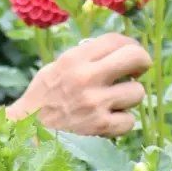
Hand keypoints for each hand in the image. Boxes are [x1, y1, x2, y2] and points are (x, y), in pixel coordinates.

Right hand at [11, 33, 150, 136]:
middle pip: (135, 58)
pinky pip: (130, 120)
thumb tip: (117, 52)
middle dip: (142, 63)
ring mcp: (95, 103)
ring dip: (128, 97)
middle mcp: (85, 77)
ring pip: (138, 92)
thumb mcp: (56, 68)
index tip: (130, 53)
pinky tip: (106, 119)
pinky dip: (121, 121)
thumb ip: (84, 58)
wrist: (29, 130)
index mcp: (73, 59)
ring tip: (112, 101)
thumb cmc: (44, 96)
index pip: (115, 40)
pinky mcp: (102, 127)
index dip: (129, 44)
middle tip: (136, 71)